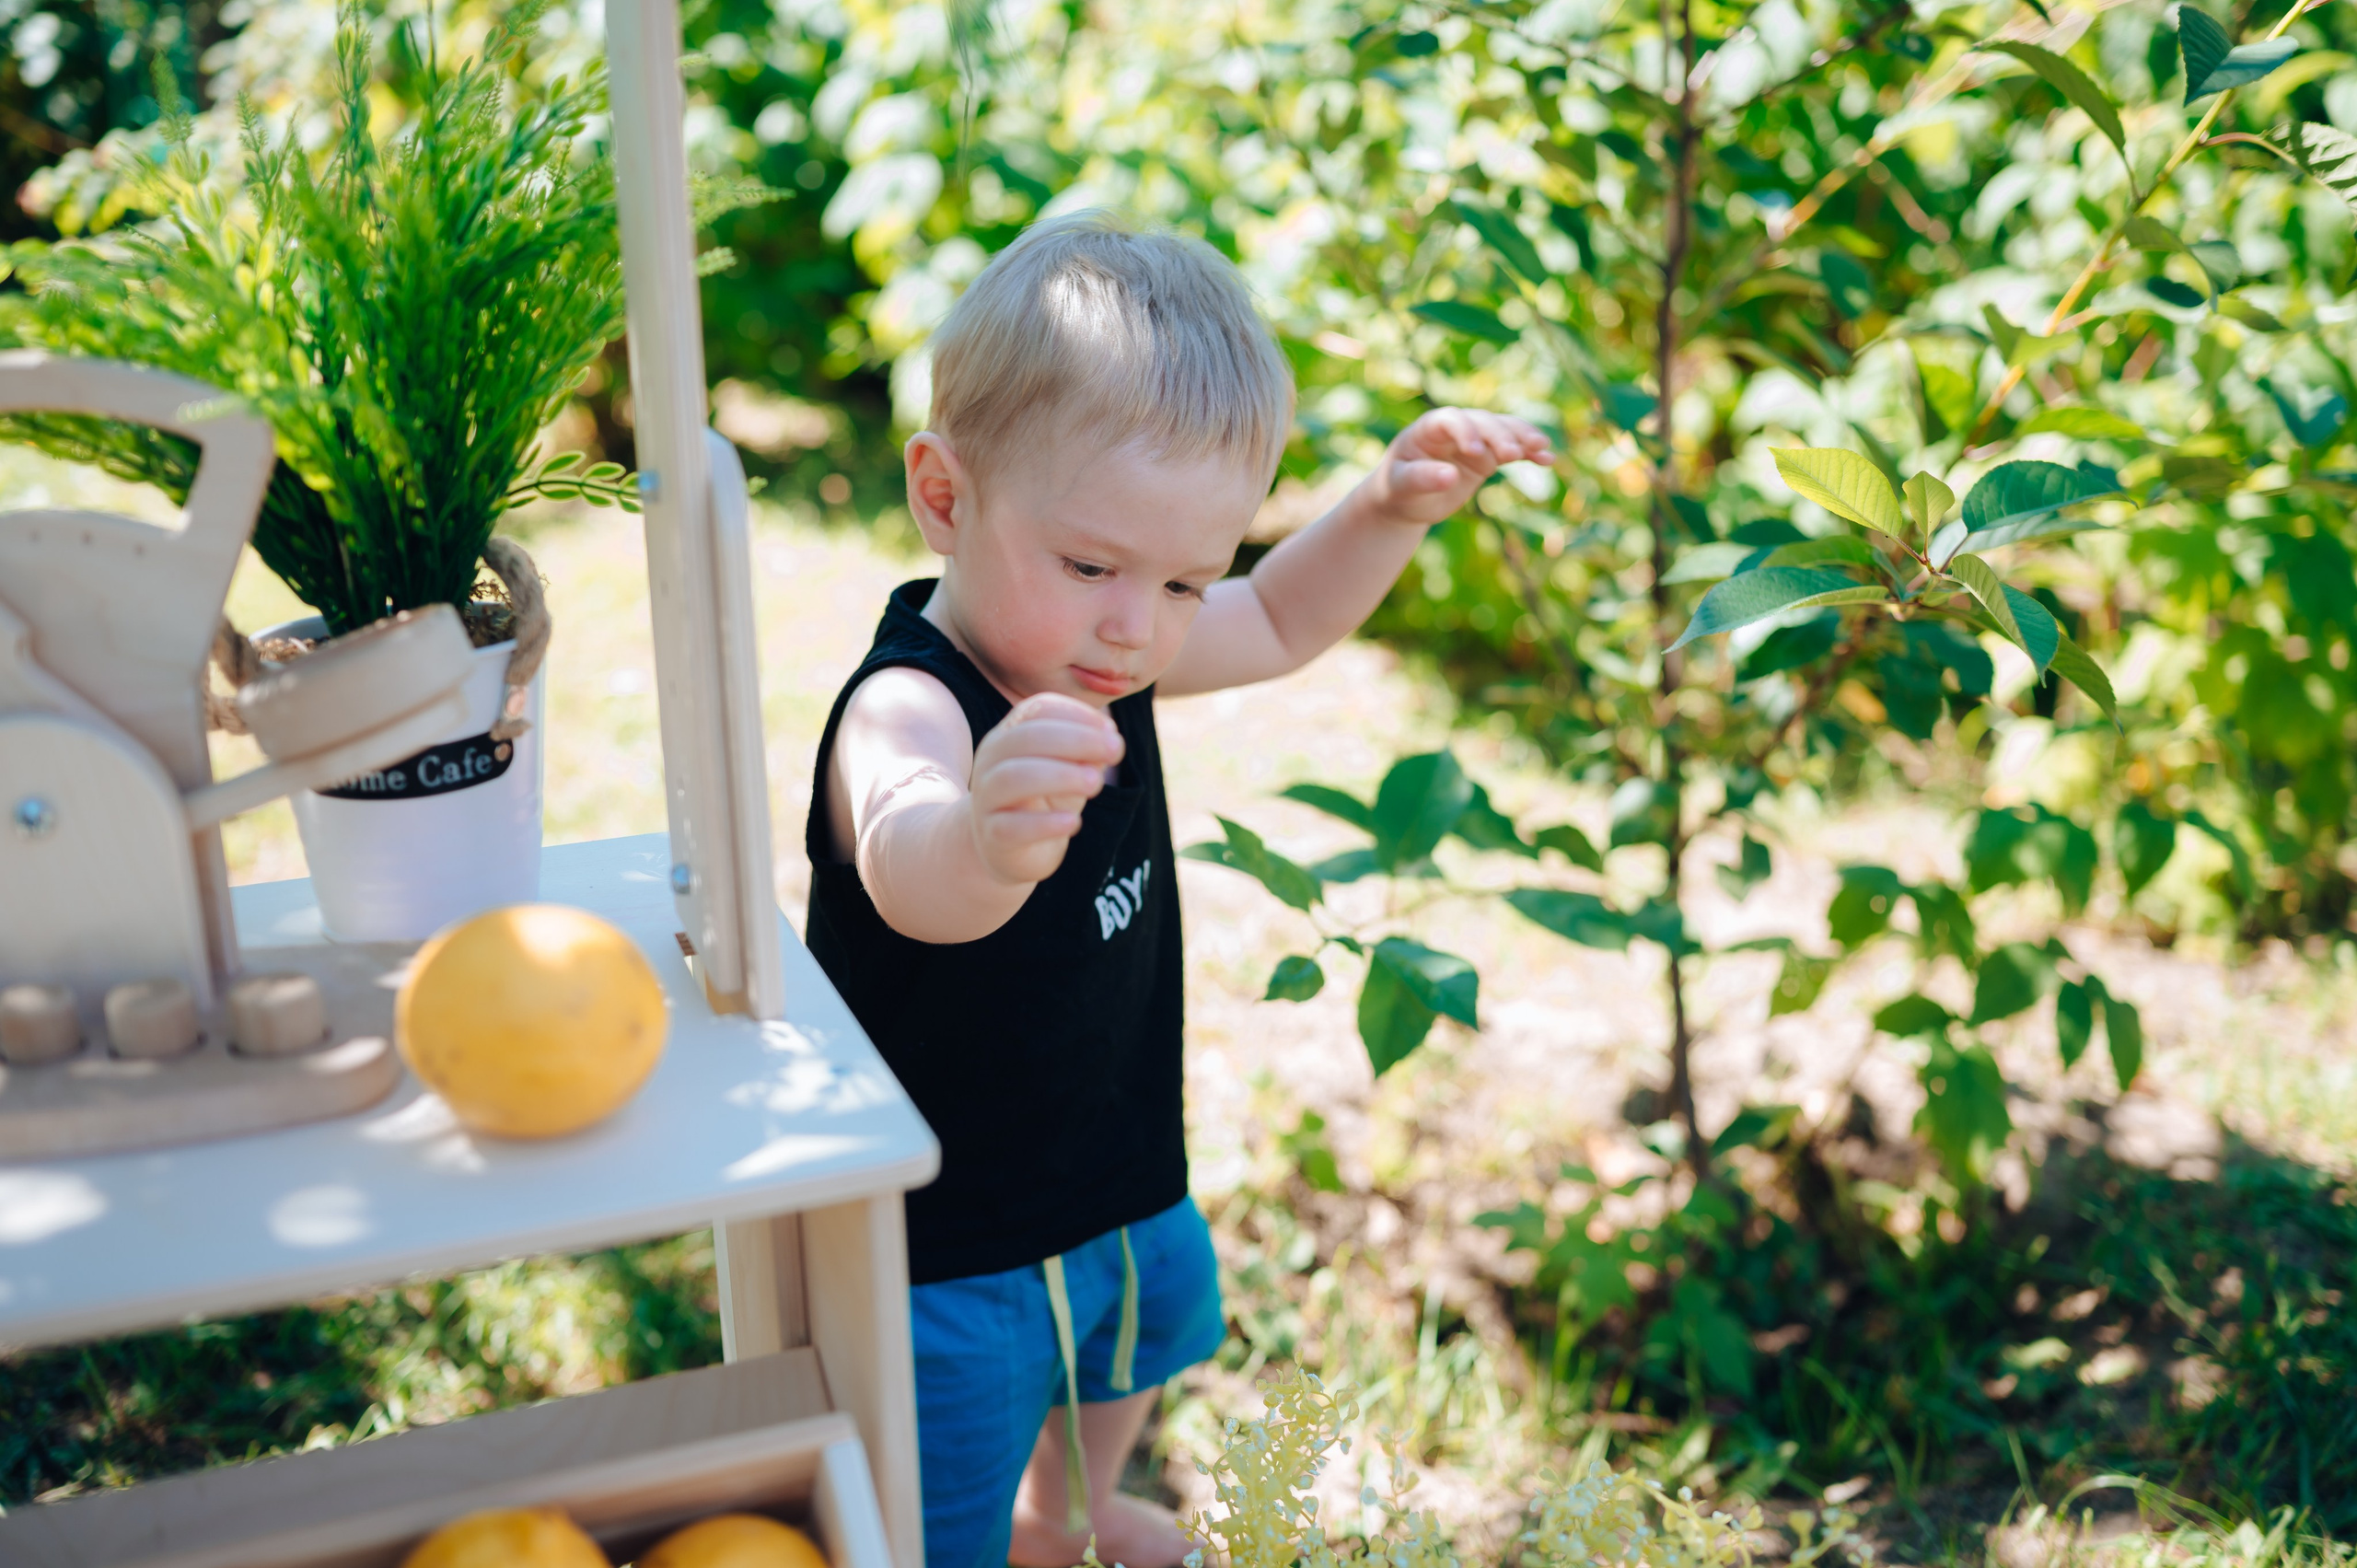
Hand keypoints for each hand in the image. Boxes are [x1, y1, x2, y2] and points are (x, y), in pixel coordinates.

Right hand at [967, 692, 1125, 884]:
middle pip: (1026, 737)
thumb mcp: (1072, 770)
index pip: (1038, 709)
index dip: (1078, 714)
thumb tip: (1109, 742)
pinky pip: (1011, 827)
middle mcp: (992, 760)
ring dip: (1061, 776)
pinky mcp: (992, 835)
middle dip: (1077, 740)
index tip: (1112, 731)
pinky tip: (1073, 822)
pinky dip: (1045, 823)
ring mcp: (987, 797)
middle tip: (1115, 751)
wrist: (1012, 847)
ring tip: (1095, 784)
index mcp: (1011, 734)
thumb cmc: (1046, 798)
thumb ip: (1088, 754)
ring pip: (1013, 777)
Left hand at [1362, 408, 1554, 528]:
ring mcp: (1475, 439)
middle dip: (1499, 435)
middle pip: (1483, 422)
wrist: (1407, 499)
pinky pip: (1513, 449)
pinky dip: (1529, 452)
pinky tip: (1548, 460)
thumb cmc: (1398, 490)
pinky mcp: (1488, 455)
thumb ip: (1422, 478)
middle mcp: (1456, 427)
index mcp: (1429, 428)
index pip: (1451, 419)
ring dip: (1522, 437)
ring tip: (1542, 448)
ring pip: (1502, 430)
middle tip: (1513, 454)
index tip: (1475, 451)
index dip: (1465, 431)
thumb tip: (1449, 476)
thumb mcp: (1401, 486)